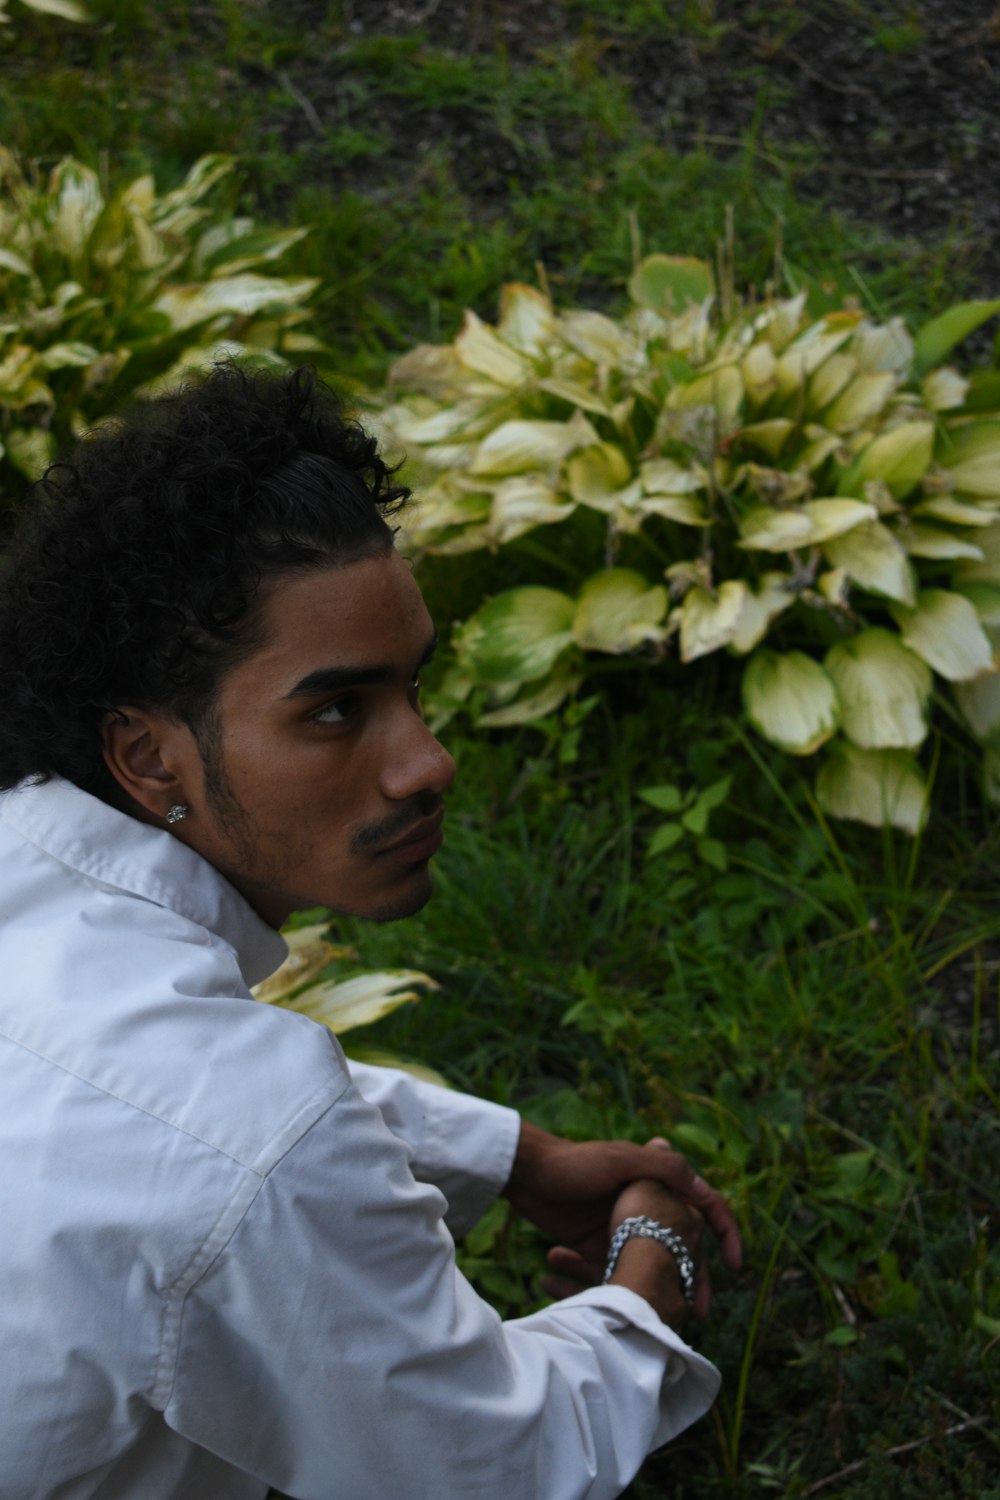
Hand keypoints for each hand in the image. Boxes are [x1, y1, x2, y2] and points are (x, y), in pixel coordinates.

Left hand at [501, 1122, 740, 1310]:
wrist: (525, 1174)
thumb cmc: (575, 1163)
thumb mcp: (621, 1159)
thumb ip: (662, 1167)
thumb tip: (702, 1187)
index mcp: (658, 1184)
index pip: (705, 1207)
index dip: (725, 1234)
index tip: (734, 1266)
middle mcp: (645, 1208)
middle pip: (681, 1248)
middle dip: (694, 1282)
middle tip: (697, 1314)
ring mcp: (622, 1230)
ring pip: (650, 1269)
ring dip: (656, 1295)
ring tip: (658, 1322)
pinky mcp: (596, 1247)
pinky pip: (613, 1275)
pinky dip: (608, 1289)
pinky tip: (602, 1302)